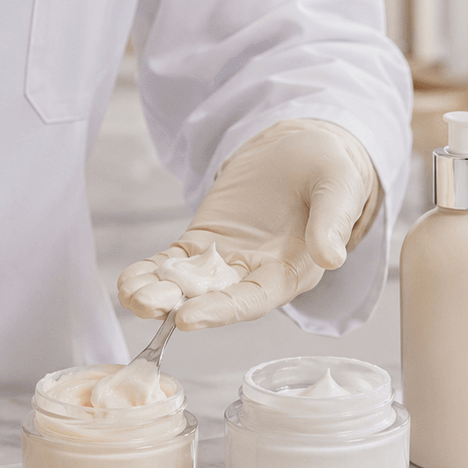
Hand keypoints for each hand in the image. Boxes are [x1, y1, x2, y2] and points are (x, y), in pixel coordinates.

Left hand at [118, 119, 379, 329]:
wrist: (304, 150)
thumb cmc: (331, 171)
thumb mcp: (339, 187)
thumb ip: (333, 222)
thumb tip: (332, 258)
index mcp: (293, 271)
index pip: (256, 298)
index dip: (223, 310)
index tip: (190, 317)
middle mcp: (257, 275)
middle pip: (216, 299)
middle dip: (181, 306)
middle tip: (150, 307)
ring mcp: (225, 262)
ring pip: (188, 287)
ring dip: (158, 295)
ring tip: (131, 296)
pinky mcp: (202, 243)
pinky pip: (172, 264)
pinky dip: (150, 273)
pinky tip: (129, 281)